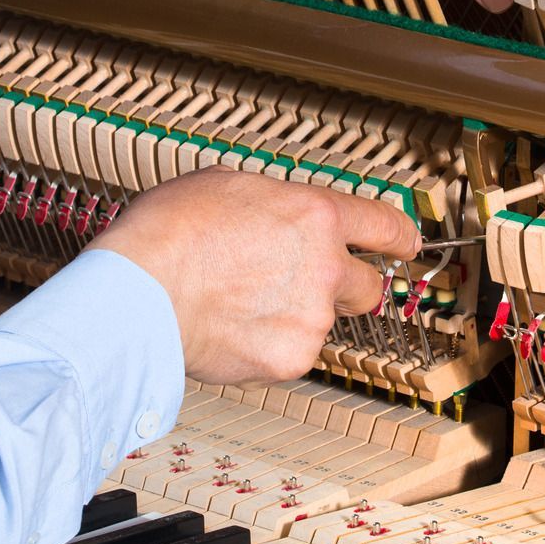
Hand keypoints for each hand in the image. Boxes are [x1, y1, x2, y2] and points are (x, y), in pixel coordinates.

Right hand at [89, 168, 420, 384]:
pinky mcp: (291, 357)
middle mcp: (325, 266)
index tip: (407, 245)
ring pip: (322, 322)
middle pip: (369, 285)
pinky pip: (292, 352)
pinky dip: (269, 346)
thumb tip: (279, 212)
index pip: (383, 225)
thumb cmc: (167, 234)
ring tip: (240, 305)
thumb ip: (274, 203)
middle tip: (310, 287)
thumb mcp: (227, 186)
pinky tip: (233, 330)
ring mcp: (312, 316)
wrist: (137, 291)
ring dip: (295, 317)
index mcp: (315, 215)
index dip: (400, 237)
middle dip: (349, 288)